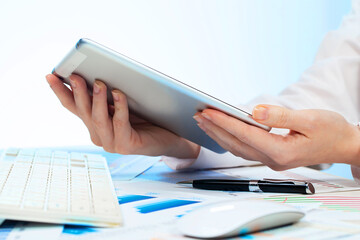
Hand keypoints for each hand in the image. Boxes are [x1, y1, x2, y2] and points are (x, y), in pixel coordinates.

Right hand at [46, 74, 199, 157]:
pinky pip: (120, 124)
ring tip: (99, 83)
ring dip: (98, 100)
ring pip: (99, 119)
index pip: (73, 107)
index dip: (61, 92)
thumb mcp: (122, 103)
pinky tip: (119, 93)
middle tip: (76, 76)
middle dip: (79, 93)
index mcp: (94, 124)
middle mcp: (99, 135)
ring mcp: (111, 143)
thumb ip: (108, 95)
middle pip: (84, 112)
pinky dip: (120, 108)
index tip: (51, 75)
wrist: (168, 137)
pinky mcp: (126, 146)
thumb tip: (96, 74)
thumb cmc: (146, 117)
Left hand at [194, 105, 359, 169]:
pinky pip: (244, 149)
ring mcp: (271, 160)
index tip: (208, 111)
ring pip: (237, 148)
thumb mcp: (310, 119)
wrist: (343, 145)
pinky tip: (221, 130)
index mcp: (282, 151)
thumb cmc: (331, 131)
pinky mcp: (271, 157)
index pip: (245, 134)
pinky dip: (230, 138)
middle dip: (215, 128)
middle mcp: (273, 159)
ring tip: (204, 121)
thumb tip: (254, 111)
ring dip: (219, 134)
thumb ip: (281, 115)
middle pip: (236, 143)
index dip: (224, 122)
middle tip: (198, 114)